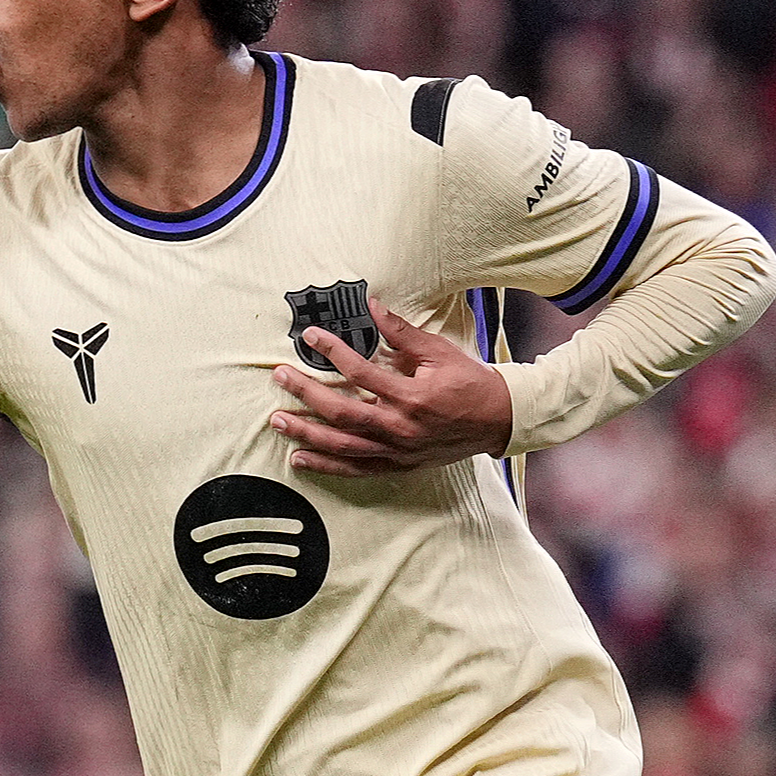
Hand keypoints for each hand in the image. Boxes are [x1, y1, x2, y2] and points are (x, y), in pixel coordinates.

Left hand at [268, 297, 512, 476]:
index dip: (334, 352)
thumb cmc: (469, 382)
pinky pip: (354, 470)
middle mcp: (401, 427)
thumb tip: (372, 306)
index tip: (311, 337)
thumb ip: (402, 333)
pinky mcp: (397, 465)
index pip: (363, 373)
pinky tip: (298, 458)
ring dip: (306, 434)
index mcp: (413, 396)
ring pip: (342, 445)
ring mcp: (397, 451)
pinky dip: (325, 466)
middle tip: (280, 377)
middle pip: (343, 413)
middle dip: (306, 395)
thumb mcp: (440, 352)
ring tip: (277, 420)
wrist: (498, 420)